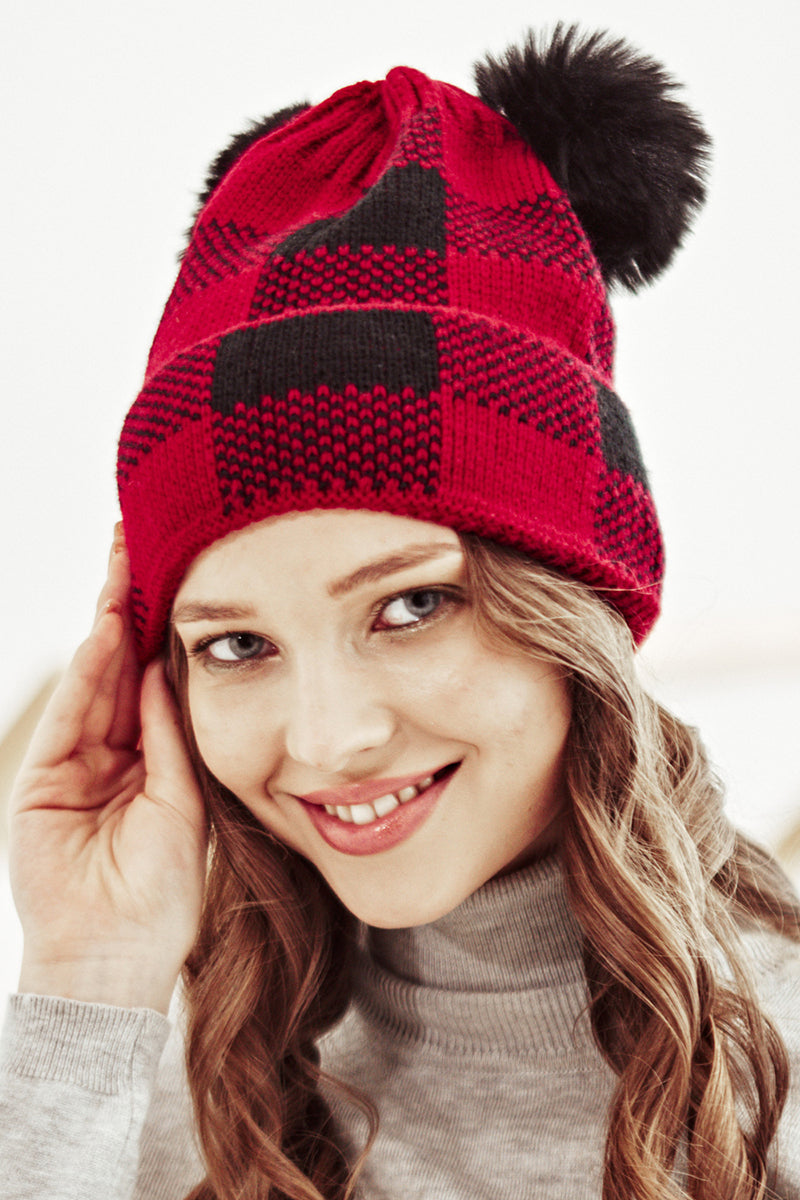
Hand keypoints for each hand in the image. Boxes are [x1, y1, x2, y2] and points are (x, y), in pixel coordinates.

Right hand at [9, 527, 207, 1013]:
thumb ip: (171, 737)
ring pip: (92, 679)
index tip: (181, 574)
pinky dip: (88, 673)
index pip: (149, 679)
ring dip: (108, 621)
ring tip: (126, 563)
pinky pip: (71, 716)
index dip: (160, 629)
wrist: (121, 957)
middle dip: (129, 606)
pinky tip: (108, 628)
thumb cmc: (163, 892)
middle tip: (141, 540)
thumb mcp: (183, 800)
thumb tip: (165, 670)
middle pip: (118, 665)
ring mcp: (71, 764)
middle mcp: (106, 753)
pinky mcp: (41, 781)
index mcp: (145, 759)